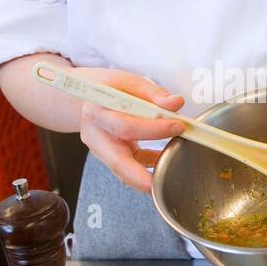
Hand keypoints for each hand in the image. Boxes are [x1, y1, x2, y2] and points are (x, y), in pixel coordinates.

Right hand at [75, 67, 185, 193]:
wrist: (89, 97)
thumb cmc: (109, 88)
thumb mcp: (130, 82)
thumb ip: (153, 93)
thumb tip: (175, 103)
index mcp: (97, 111)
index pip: (125, 126)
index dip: (153, 129)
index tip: (178, 126)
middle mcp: (94, 134)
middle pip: (117, 161)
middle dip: (139, 176)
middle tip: (159, 183)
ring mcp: (100, 149)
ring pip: (122, 171)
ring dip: (145, 176)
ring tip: (169, 173)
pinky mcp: (109, 157)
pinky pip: (130, 168)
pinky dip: (147, 167)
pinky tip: (162, 159)